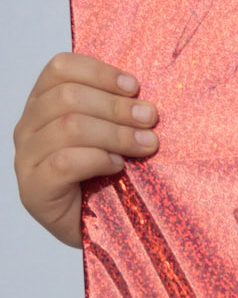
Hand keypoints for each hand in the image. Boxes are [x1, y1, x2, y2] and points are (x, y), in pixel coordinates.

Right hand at [13, 54, 158, 247]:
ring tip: (146, 145)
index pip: (59, 68)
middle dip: (117, 106)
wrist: (96, 229)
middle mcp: (28, 127)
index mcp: (43, 104)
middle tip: (150, 119)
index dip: (100, 72)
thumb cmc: (107, 175)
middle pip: (67, 97)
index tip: (135, 87)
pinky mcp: (32, 190)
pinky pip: (64, 162)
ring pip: (69, 127)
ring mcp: (26, 160)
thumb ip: (117, 108)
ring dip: (116, 133)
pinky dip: (98, 159)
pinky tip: (118, 166)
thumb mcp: (112, 132)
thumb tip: (146, 95)